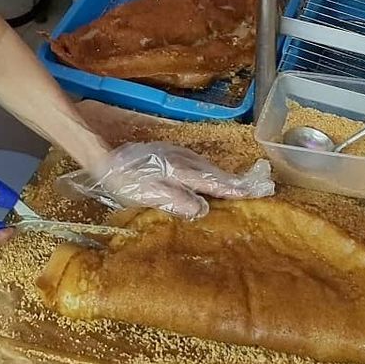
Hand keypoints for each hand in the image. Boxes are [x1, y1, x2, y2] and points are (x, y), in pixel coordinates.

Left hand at [83, 144, 274, 220]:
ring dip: (223, 176)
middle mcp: (184, 160)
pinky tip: (209, 179)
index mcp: (183, 171)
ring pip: (207, 167)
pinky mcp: (169, 154)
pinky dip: (209, 172)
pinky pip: (198, 164)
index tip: (258, 191)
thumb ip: (178, 201)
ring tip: (239, 187)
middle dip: (236, 181)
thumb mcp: (150, 194)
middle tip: (258, 188)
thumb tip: (204, 209)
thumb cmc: (127, 180)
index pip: (215, 182)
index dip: (235, 188)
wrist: (105, 157)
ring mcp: (177, 154)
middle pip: (215, 172)